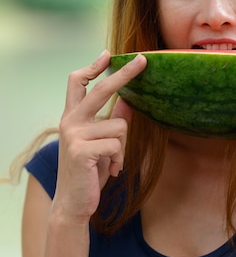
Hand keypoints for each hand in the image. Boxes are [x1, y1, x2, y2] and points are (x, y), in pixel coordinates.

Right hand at [54, 50, 145, 222]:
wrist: (74, 203)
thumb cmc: (89, 171)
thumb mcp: (101, 143)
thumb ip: (112, 121)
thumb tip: (130, 101)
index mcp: (73, 117)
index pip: (77, 83)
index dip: (92, 67)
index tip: (109, 54)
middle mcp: (70, 122)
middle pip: (100, 90)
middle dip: (124, 74)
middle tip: (143, 60)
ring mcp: (74, 135)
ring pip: (119, 126)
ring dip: (122, 148)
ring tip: (112, 162)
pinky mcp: (81, 151)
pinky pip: (116, 145)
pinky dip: (119, 159)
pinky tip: (110, 170)